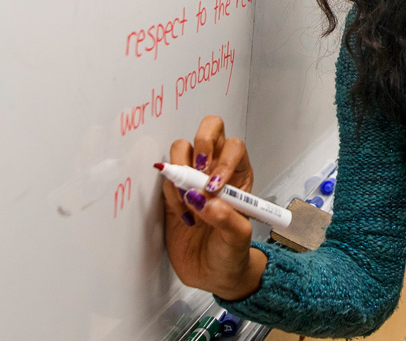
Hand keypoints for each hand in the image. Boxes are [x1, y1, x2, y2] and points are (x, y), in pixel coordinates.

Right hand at [161, 115, 265, 299]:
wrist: (212, 275)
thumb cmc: (232, 254)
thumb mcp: (238, 239)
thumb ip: (226, 218)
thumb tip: (203, 199)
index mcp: (239, 175)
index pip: (233, 147)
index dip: (223, 160)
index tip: (214, 186)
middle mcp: (216, 170)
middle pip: (209, 131)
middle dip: (201, 144)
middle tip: (196, 172)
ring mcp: (192, 179)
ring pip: (181, 149)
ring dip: (181, 172)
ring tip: (189, 203)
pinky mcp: (172, 193)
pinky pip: (166, 178)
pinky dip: (170, 193)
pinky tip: (183, 217)